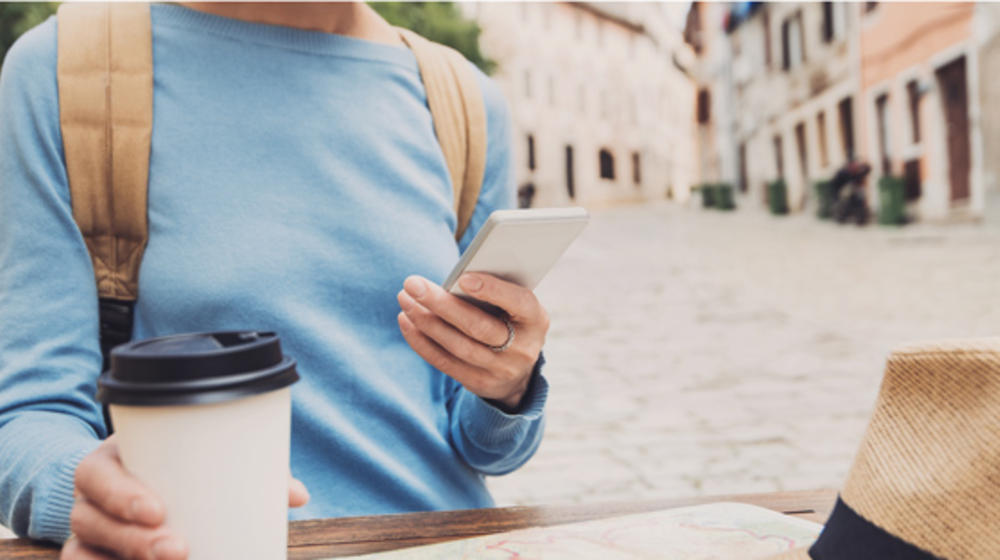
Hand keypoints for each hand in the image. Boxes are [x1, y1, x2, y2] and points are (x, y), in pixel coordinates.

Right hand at [62, 436, 308, 559]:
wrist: (130, 481)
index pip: (98, 474)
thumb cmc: (173, 466)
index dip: (121, 494)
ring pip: (83, 553)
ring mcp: (86, 531)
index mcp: (110, 460)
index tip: (159, 511)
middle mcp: (90, 497)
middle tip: (179, 549)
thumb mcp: (196, 457)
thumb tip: (297, 495)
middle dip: (135, 541)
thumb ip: (245, 470)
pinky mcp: (89, 556)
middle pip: (93, 520)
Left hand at [397, 273, 548, 408]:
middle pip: (478, 326)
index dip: (492, 290)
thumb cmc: (511, 321)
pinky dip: (421, 341)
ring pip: (456, 345)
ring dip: (425, 321)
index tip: (462, 278)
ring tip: (405, 299)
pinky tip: (406, 321)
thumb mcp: (516, 306)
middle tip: (412, 284)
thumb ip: (495, 292)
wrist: (518, 371)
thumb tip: (454, 280)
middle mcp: (522, 348)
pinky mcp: (478, 383)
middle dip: (441, 304)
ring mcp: (500, 370)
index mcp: (536, 320)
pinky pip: (444, 362)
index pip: (518, 302)